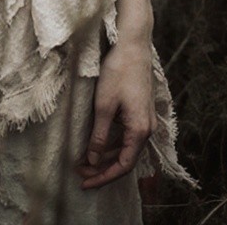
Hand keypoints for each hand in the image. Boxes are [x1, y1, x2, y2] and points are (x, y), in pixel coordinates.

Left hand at [76, 40, 155, 189]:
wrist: (133, 45)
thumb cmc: (118, 71)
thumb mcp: (104, 105)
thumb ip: (99, 135)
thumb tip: (92, 160)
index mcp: (140, 130)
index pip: (123, 166)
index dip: (103, 177)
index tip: (85, 182)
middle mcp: (146, 129)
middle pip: (125, 159)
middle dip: (101, 168)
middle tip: (79, 172)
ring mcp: (144, 120)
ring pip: (125, 147)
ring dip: (105, 156)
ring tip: (83, 160)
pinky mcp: (139, 111)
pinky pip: (126, 135)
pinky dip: (111, 142)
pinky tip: (95, 142)